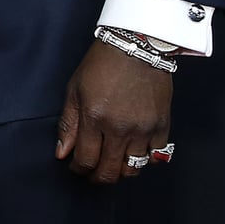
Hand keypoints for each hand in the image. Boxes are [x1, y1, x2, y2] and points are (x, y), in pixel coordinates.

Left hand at [56, 40, 172, 183]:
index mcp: (95, 119)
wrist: (137, 46)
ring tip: (112, 163)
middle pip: (110, 171)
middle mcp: (121, 128)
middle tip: (92, 173)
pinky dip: (145, 160)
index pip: (86, 160)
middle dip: (98, 177)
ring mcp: (144, 129)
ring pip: (134, 168)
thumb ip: (68, 125)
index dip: (78, 170)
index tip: (75, 167)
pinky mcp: (162, 125)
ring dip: (121, 171)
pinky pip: (156, 157)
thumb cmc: (102, 65)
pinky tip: (134, 152)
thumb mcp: (74, 90)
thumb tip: (62, 153)